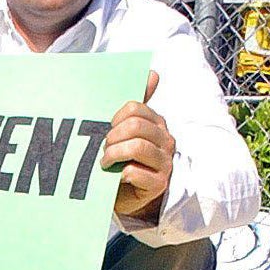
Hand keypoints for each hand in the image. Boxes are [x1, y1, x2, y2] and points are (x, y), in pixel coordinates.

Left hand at [102, 71, 173, 221]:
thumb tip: (152, 73)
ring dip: (114, 154)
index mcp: (157, 124)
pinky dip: (121, 173)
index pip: (135, 109)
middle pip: (135, 126)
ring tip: (105, 162)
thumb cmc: (123, 161)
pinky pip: (136, 172)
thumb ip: (133, 108)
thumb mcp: (125, 133)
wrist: (126, 196)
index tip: (106, 130)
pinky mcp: (159, 183)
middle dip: (113, 137)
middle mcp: (166, 141)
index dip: (115, 118)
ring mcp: (165, 162)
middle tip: (104, 148)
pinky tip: (117, 176)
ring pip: (136, 147)